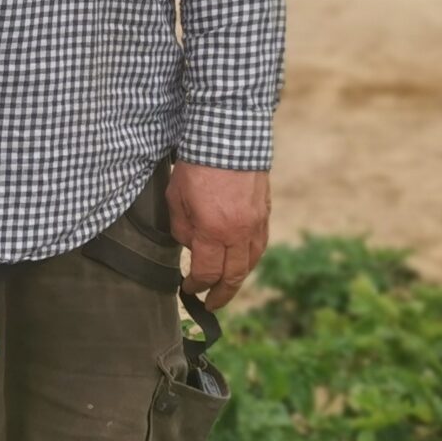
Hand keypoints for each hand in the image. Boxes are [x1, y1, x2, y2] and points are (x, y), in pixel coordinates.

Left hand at [166, 161, 269, 310]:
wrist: (227, 135)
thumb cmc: (196, 165)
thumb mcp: (176, 198)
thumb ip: (182, 228)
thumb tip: (191, 246)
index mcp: (213, 230)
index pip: (207, 272)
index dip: (196, 285)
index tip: (187, 288)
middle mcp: (239, 232)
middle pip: (233, 276)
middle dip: (221, 294)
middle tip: (211, 305)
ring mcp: (256, 222)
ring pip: (251, 262)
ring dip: (238, 279)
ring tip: (227, 288)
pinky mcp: (265, 211)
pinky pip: (260, 244)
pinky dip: (251, 259)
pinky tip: (242, 262)